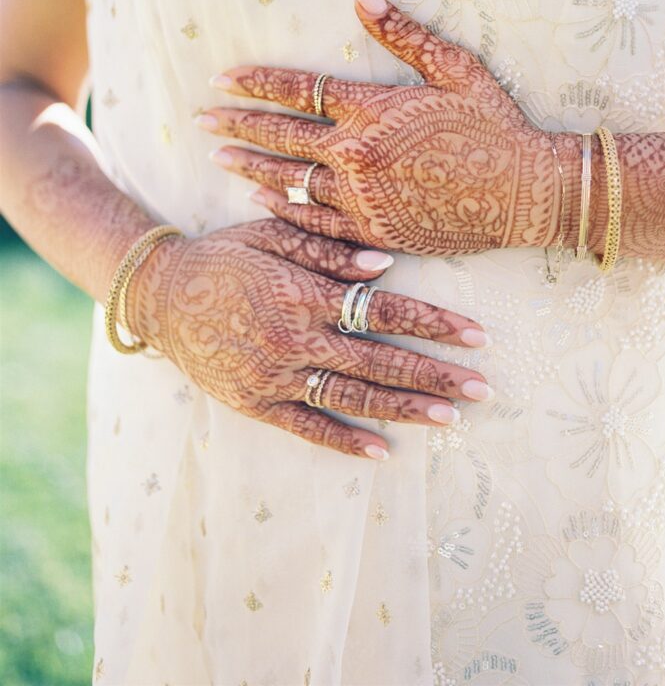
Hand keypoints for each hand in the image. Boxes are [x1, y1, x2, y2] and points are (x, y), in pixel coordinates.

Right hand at [126, 217, 491, 459]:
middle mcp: (292, 337)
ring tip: (450, 418)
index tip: (476, 334)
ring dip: (404, 408)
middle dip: (436, 373)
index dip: (433, 322)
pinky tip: (383, 451)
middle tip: (483, 387)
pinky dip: (345, 441)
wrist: (159, 296)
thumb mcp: (270, 235)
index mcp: (300, 291)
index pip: (382, 309)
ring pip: (351, 396)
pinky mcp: (254, 403)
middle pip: (378, 359)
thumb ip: (326, 248)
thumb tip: (386, 264)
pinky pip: (307, 426)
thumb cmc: (223, 255)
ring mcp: (272, 375)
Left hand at [197, 0, 561, 255]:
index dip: (257, 83)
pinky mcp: (374, 229)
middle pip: (282, 135)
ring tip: (217, 156)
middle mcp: (358, 154)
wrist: (526, 192)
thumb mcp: (456, 69)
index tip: (223, 79)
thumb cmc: (495, 126)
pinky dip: (284, 206)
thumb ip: (403, 33)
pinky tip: (259, 197)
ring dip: (250, 165)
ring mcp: (363, 196)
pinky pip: (316, 219)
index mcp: (373, 109)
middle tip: (202, 119)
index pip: (299, 90)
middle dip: (237, 124)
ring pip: (290, 179)